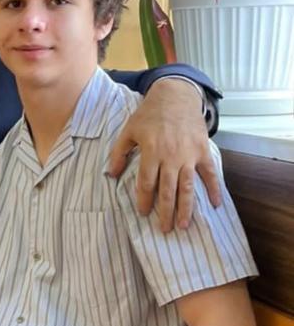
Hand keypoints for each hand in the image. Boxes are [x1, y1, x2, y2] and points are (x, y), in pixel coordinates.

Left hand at [108, 78, 220, 231]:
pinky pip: (209, 173)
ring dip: (186, 208)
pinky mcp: (203, 151)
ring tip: (183, 226)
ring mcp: (189, 155)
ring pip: (187, 186)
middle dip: (165, 212)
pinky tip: (215, 205)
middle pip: (167, 190)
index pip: (146, 182)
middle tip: (163, 229)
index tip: (143, 213)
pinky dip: (214, 189)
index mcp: (151, 151)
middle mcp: (171, 156)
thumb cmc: (149, 114)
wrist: (176, 95)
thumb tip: (110, 175)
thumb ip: (118, 153)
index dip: (144, 199)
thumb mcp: (129, 130)